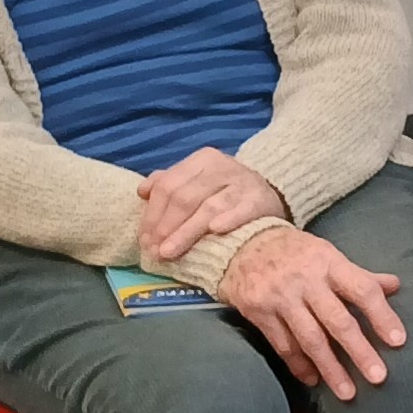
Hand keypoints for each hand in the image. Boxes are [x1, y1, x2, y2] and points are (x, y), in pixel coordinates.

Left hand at [138, 146, 289, 265]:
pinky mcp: (261, 199)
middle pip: (185, 197)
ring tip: (170, 252)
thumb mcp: (198, 181)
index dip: (152, 214)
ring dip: (186, 232)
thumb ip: (170, 183)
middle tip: (154, 250)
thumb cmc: (226, 191)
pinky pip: (242, 209)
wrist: (271, 194)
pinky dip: (228, 218)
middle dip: (165, 226)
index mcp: (202, 160)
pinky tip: (215, 231)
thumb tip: (142, 192)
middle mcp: (222, 167)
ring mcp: (242, 183)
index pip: (169, 185)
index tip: (144, 240)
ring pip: (208, 207)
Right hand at [219, 226, 407, 400]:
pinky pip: (283, 345)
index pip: (362, 290)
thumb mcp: (328, 254)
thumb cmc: (296, 253)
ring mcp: (280, 297)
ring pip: (310, 339)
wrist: (243, 243)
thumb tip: (396, 286)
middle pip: (337, 320)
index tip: (398, 341)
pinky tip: (314, 379)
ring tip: (348, 392)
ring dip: (330, 368)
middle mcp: (306, 280)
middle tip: (379, 377)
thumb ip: (360, 275)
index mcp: (329, 263)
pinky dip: (299, 365)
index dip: (382, 316)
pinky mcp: (259, 312)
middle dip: (359, 351)